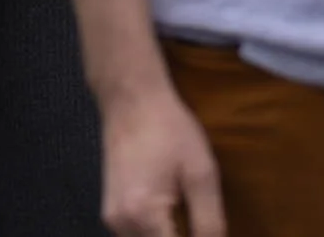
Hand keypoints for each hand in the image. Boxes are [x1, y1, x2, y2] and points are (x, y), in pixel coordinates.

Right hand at [99, 82, 224, 235]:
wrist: (131, 99)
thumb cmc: (170, 130)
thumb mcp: (201, 176)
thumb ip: (210, 224)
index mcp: (143, 215)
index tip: (211, 233)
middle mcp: (120, 223)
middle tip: (207, 228)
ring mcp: (112, 218)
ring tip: (194, 225)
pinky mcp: (112, 211)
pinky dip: (159, 236)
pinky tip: (177, 223)